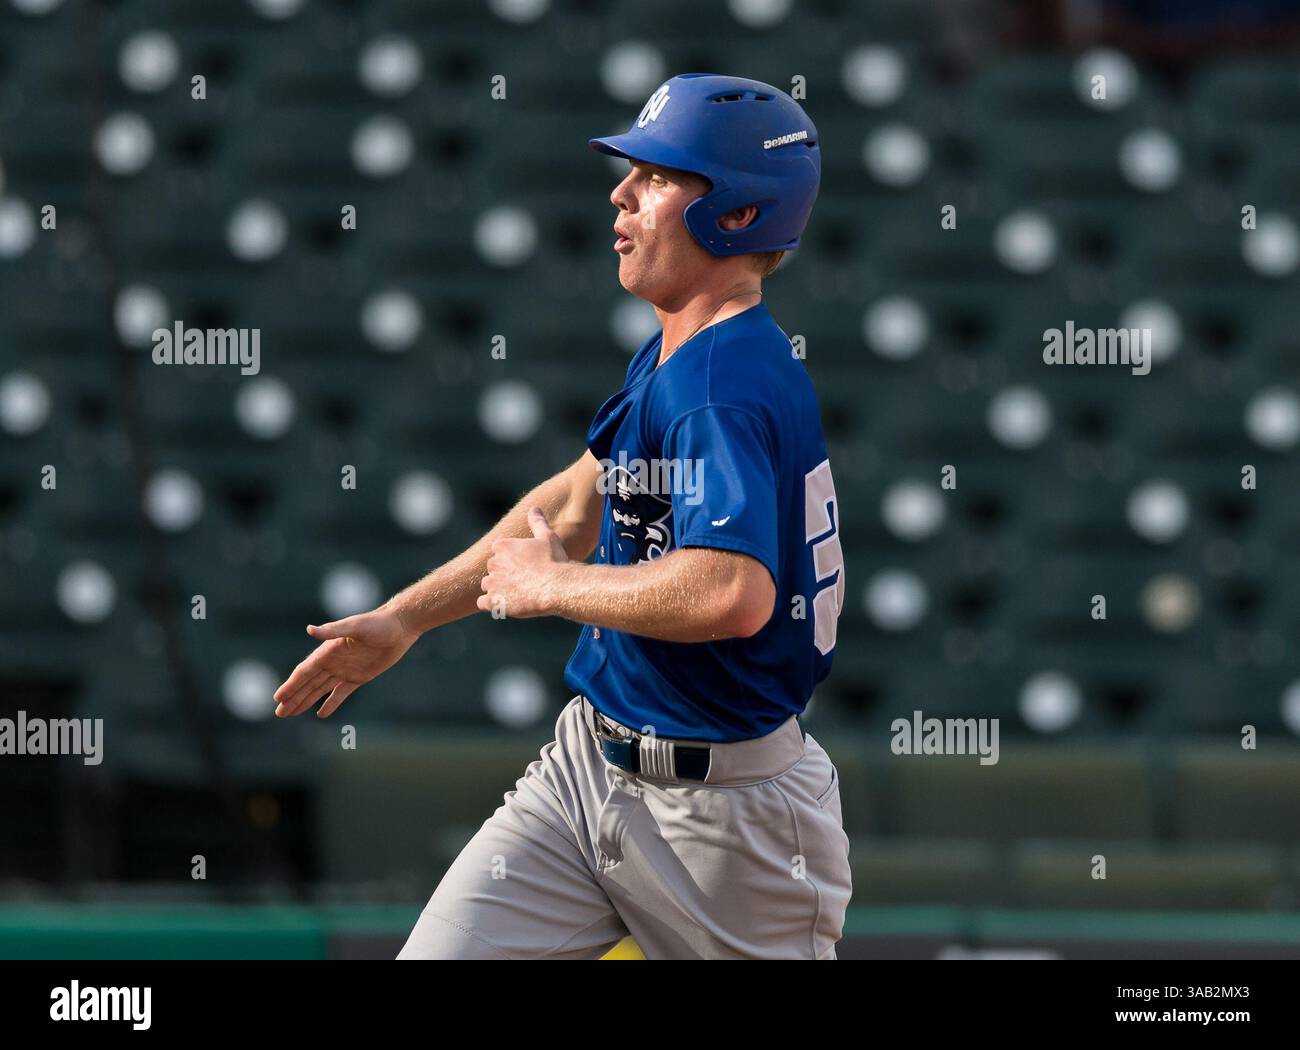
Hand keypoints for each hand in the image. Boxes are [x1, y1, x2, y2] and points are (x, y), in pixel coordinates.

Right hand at [272, 605, 420, 717]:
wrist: (400, 627)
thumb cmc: (378, 623)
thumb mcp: (355, 626)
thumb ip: (332, 630)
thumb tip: (310, 629)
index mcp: (328, 651)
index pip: (305, 671)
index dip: (291, 685)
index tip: (278, 698)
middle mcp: (333, 661)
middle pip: (308, 683)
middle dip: (293, 698)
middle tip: (279, 713)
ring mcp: (345, 670)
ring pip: (320, 689)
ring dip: (306, 701)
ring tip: (291, 713)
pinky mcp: (359, 677)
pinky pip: (341, 693)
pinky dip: (331, 703)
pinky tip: (320, 714)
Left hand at [477, 507, 570, 618]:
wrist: (558, 587)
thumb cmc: (554, 561)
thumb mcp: (548, 537)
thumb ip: (537, 522)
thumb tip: (534, 509)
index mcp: (503, 546)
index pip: (498, 550)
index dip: (510, 558)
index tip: (523, 564)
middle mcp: (494, 563)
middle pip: (493, 568)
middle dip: (504, 573)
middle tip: (523, 580)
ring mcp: (492, 583)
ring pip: (488, 585)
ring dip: (497, 589)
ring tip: (517, 594)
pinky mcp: (494, 601)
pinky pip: (483, 603)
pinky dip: (492, 604)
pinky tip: (506, 604)